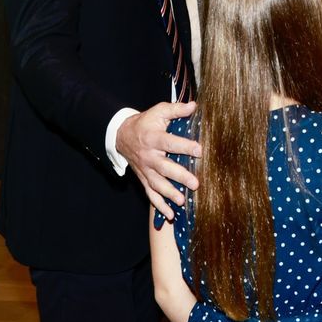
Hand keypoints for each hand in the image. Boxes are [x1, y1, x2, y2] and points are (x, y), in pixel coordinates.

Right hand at [116, 101, 200, 218]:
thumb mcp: (159, 111)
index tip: (200, 151)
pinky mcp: (144, 179)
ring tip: (182, 201)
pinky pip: (150, 194)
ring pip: (157, 184)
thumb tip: (194, 106)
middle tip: (195, 184)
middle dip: (180, 176)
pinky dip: (159, 205)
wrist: (121, 135)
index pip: (170, 143)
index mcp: (154, 138)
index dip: (185, 146)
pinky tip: (170, 215)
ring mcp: (145, 170)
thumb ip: (176, 110)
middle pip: (165, 167)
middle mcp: (149, 156)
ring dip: (169, 194)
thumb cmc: (145, 122)